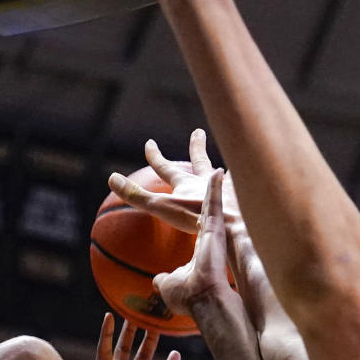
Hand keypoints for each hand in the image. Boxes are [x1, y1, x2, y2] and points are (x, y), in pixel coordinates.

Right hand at [109, 130, 239, 237]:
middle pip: (201, 161)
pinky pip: (245, 195)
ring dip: (220, 171)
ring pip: (224, 176)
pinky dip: (243, 193)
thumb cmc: (198, 219)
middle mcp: (208, 182)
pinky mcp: (245, 205)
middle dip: (196, 147)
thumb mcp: (162, 207)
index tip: (149, 144)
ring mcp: (228, 192)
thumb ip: (137, 195)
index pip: (167, 167)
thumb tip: (111, 177)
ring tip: (224, 167)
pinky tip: (248, 195)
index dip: (155, 157)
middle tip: (198, 132)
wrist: (235, 226)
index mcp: (187, 184)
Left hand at [153, 170, 234, 315]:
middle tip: (215, 172)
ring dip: (215, 185)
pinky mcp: (216, 230)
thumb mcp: (168, 283)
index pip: (199, 225)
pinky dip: (215, 188)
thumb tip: (156, 281)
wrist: (202, 302)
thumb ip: (163, 279)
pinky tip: (219, 171)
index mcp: (202, 247)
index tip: (197, 205)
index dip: (198, 214)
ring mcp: (215, 232)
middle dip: (211, 190)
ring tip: (218, 168)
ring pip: (214, 203)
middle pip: (209, 208)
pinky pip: (215, 204)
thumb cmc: (188, 297)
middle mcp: (211, 237)